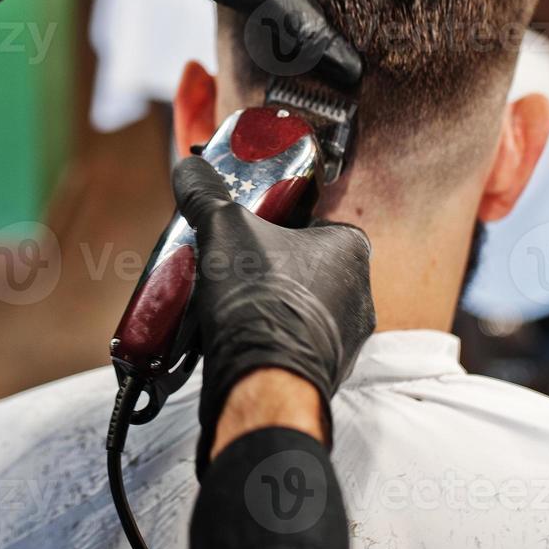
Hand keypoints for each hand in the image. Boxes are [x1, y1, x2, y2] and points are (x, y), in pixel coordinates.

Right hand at [173, 155, 376, 473]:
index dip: (272, 225)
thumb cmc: (258, 298)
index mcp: (351, 249)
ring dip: (267, 304)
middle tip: (229, 265)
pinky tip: (237, 336)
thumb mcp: (223, 228)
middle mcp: (361, 293)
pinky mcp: (326, 373)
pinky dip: (268, 338)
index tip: (241, 231)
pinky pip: (294, 342)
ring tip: (226, 303)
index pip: (310, 222)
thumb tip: (188, 167)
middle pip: (302, 265)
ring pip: (298, 307)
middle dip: (266, 266)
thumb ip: (206, 194)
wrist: (261, 382)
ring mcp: (347, 339)